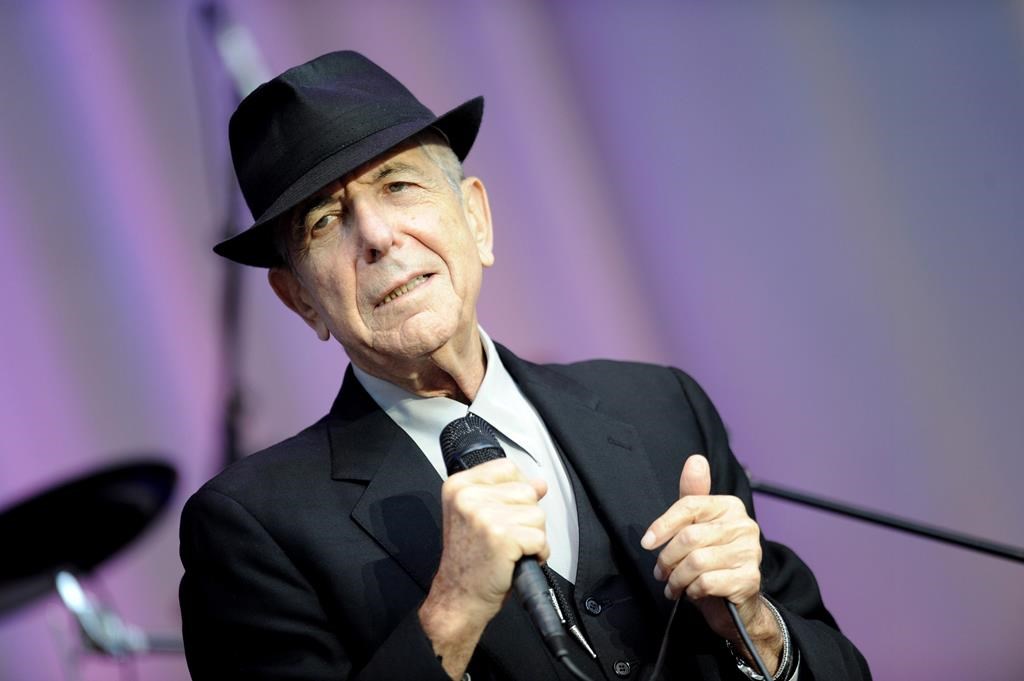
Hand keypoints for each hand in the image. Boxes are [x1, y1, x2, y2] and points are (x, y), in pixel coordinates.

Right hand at [420, 458, 547, 677]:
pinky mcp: (501, 536)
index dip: (518, 491)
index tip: (507, 512)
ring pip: (537, 514)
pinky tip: (518, 560)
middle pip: (527, 490)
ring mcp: (484, 515)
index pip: (507, 467)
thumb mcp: (479, 517)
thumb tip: (539, 483)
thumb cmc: (468, 561)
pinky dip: (538, 553)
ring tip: (511, 550)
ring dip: (533, 536)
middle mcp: (468, 496)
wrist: (457, 598)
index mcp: (459, 486)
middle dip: (526, 517)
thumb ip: (506, 494)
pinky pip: (540, 538)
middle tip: (506, 538)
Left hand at [641, 455, 781, 671]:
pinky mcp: (750, 578)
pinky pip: (707, 582)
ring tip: (672, 585)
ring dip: (676, 578)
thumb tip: (695, 460)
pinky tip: (691, 592)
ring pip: (696, 562)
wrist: (737, 603)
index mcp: (730, 506)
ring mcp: (750, 552)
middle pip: (689, 537)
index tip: (646, 543)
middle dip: (667, 559)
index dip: (663, 524)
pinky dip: (692, 590)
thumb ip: (693, 494)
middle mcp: (744, 525)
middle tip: (660, 572)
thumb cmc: (713, 559)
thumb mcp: (699, 525)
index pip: (690, 505)